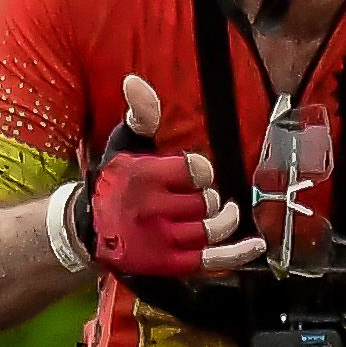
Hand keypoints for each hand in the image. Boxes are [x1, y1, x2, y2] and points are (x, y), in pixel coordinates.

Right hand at [86, 75, 259, 277]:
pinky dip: (237, 253)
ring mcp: (161, 240)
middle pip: (207, 200)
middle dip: (208, 196)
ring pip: (212, 228)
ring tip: (221, 212)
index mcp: (142, 177)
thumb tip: (135, 82)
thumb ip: (141, 115)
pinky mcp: (169, 264)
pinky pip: (211, 259)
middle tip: (196, 195)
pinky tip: (255, 245)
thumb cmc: (115, 182)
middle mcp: (150, 210)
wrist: (90, 228)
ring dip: (222, 219)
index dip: (201, 170)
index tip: (194, 173)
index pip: (196, 170)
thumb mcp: (125, 144)